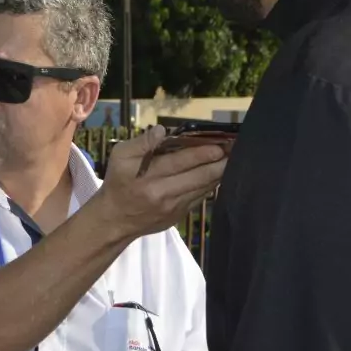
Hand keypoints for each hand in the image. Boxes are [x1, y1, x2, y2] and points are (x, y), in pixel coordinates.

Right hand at [90, 125, 226, 239]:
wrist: (115, 220)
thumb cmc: (117, 183)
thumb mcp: (119, 157)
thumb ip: (141, 143)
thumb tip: (162, 131)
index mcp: (148, 178)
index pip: (180, 163)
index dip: (202, 153)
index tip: (219, 145)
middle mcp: (164, 194)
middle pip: (199, 177)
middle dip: (219, 163)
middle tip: (236, 149)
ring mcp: (175, 208)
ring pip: (204, 188)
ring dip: (219, 173)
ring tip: (233, 158)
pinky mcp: (180, 216)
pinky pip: (201, 198)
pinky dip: (211, 184)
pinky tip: (219, 173)